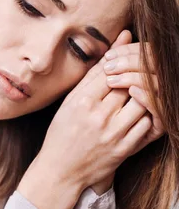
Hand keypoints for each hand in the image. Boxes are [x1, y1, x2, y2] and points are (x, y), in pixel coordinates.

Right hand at [36, 30, 157, 192]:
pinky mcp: (125, 149)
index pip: (110, 71)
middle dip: (134, 76)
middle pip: (128, 84)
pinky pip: (148, 125)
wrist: (61, 170)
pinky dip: (148, 114)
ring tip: (138, 91)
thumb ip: (95, 72)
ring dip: (143, 94)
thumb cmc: (63, 131)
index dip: (120, 61)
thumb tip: (120, 39)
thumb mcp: (71, 99)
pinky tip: (140, 110)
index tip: (126, 56)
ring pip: (143, 102)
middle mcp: (99, 116)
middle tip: (137, 72)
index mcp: (82, 101)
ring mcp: (114, 134)